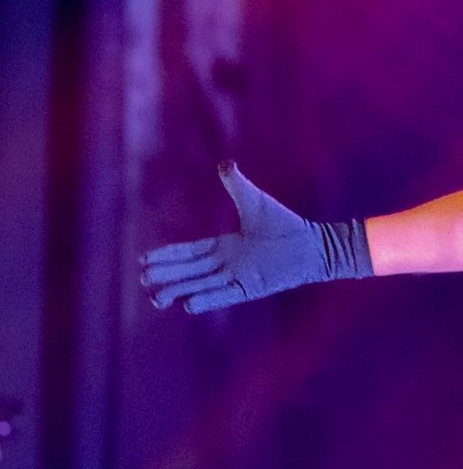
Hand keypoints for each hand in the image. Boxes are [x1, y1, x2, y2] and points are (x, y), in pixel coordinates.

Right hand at [140, 163, 371, 313]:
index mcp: (224, 247)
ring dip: (179, 290)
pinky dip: (207, 299)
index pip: (188, 253)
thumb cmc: (287, 225)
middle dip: (166, 276)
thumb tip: (225, 163)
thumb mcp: (255, 202)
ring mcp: (238, 277)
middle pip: (189, 272)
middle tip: (142, 280)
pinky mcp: (251, 287)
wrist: (314, 244)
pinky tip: (187, 304)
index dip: (167, 257)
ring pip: (201, 286)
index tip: (143, 261)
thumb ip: (237, 185)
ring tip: (155, 298)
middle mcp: (227, 264)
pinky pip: (224, 295)